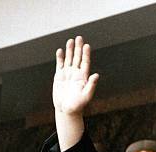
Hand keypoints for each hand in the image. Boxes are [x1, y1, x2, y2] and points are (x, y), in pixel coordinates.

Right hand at [53, 36, 99, 150]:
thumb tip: (96, 75)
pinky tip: (60, 51)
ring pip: (69, 59)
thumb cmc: (78, 105)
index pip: (85, 62)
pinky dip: (60, 58)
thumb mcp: (86, 96)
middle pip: (77, 58)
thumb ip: (91, 85)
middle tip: (79, 38)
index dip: (86, 54)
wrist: (67, 110)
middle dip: (78, 48)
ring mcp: (68, 74)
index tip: (86, 46)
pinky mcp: (59, 76)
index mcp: (83, 77)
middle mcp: (76, 73)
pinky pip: (60, 65)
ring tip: (70, 41)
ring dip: (70, 50)